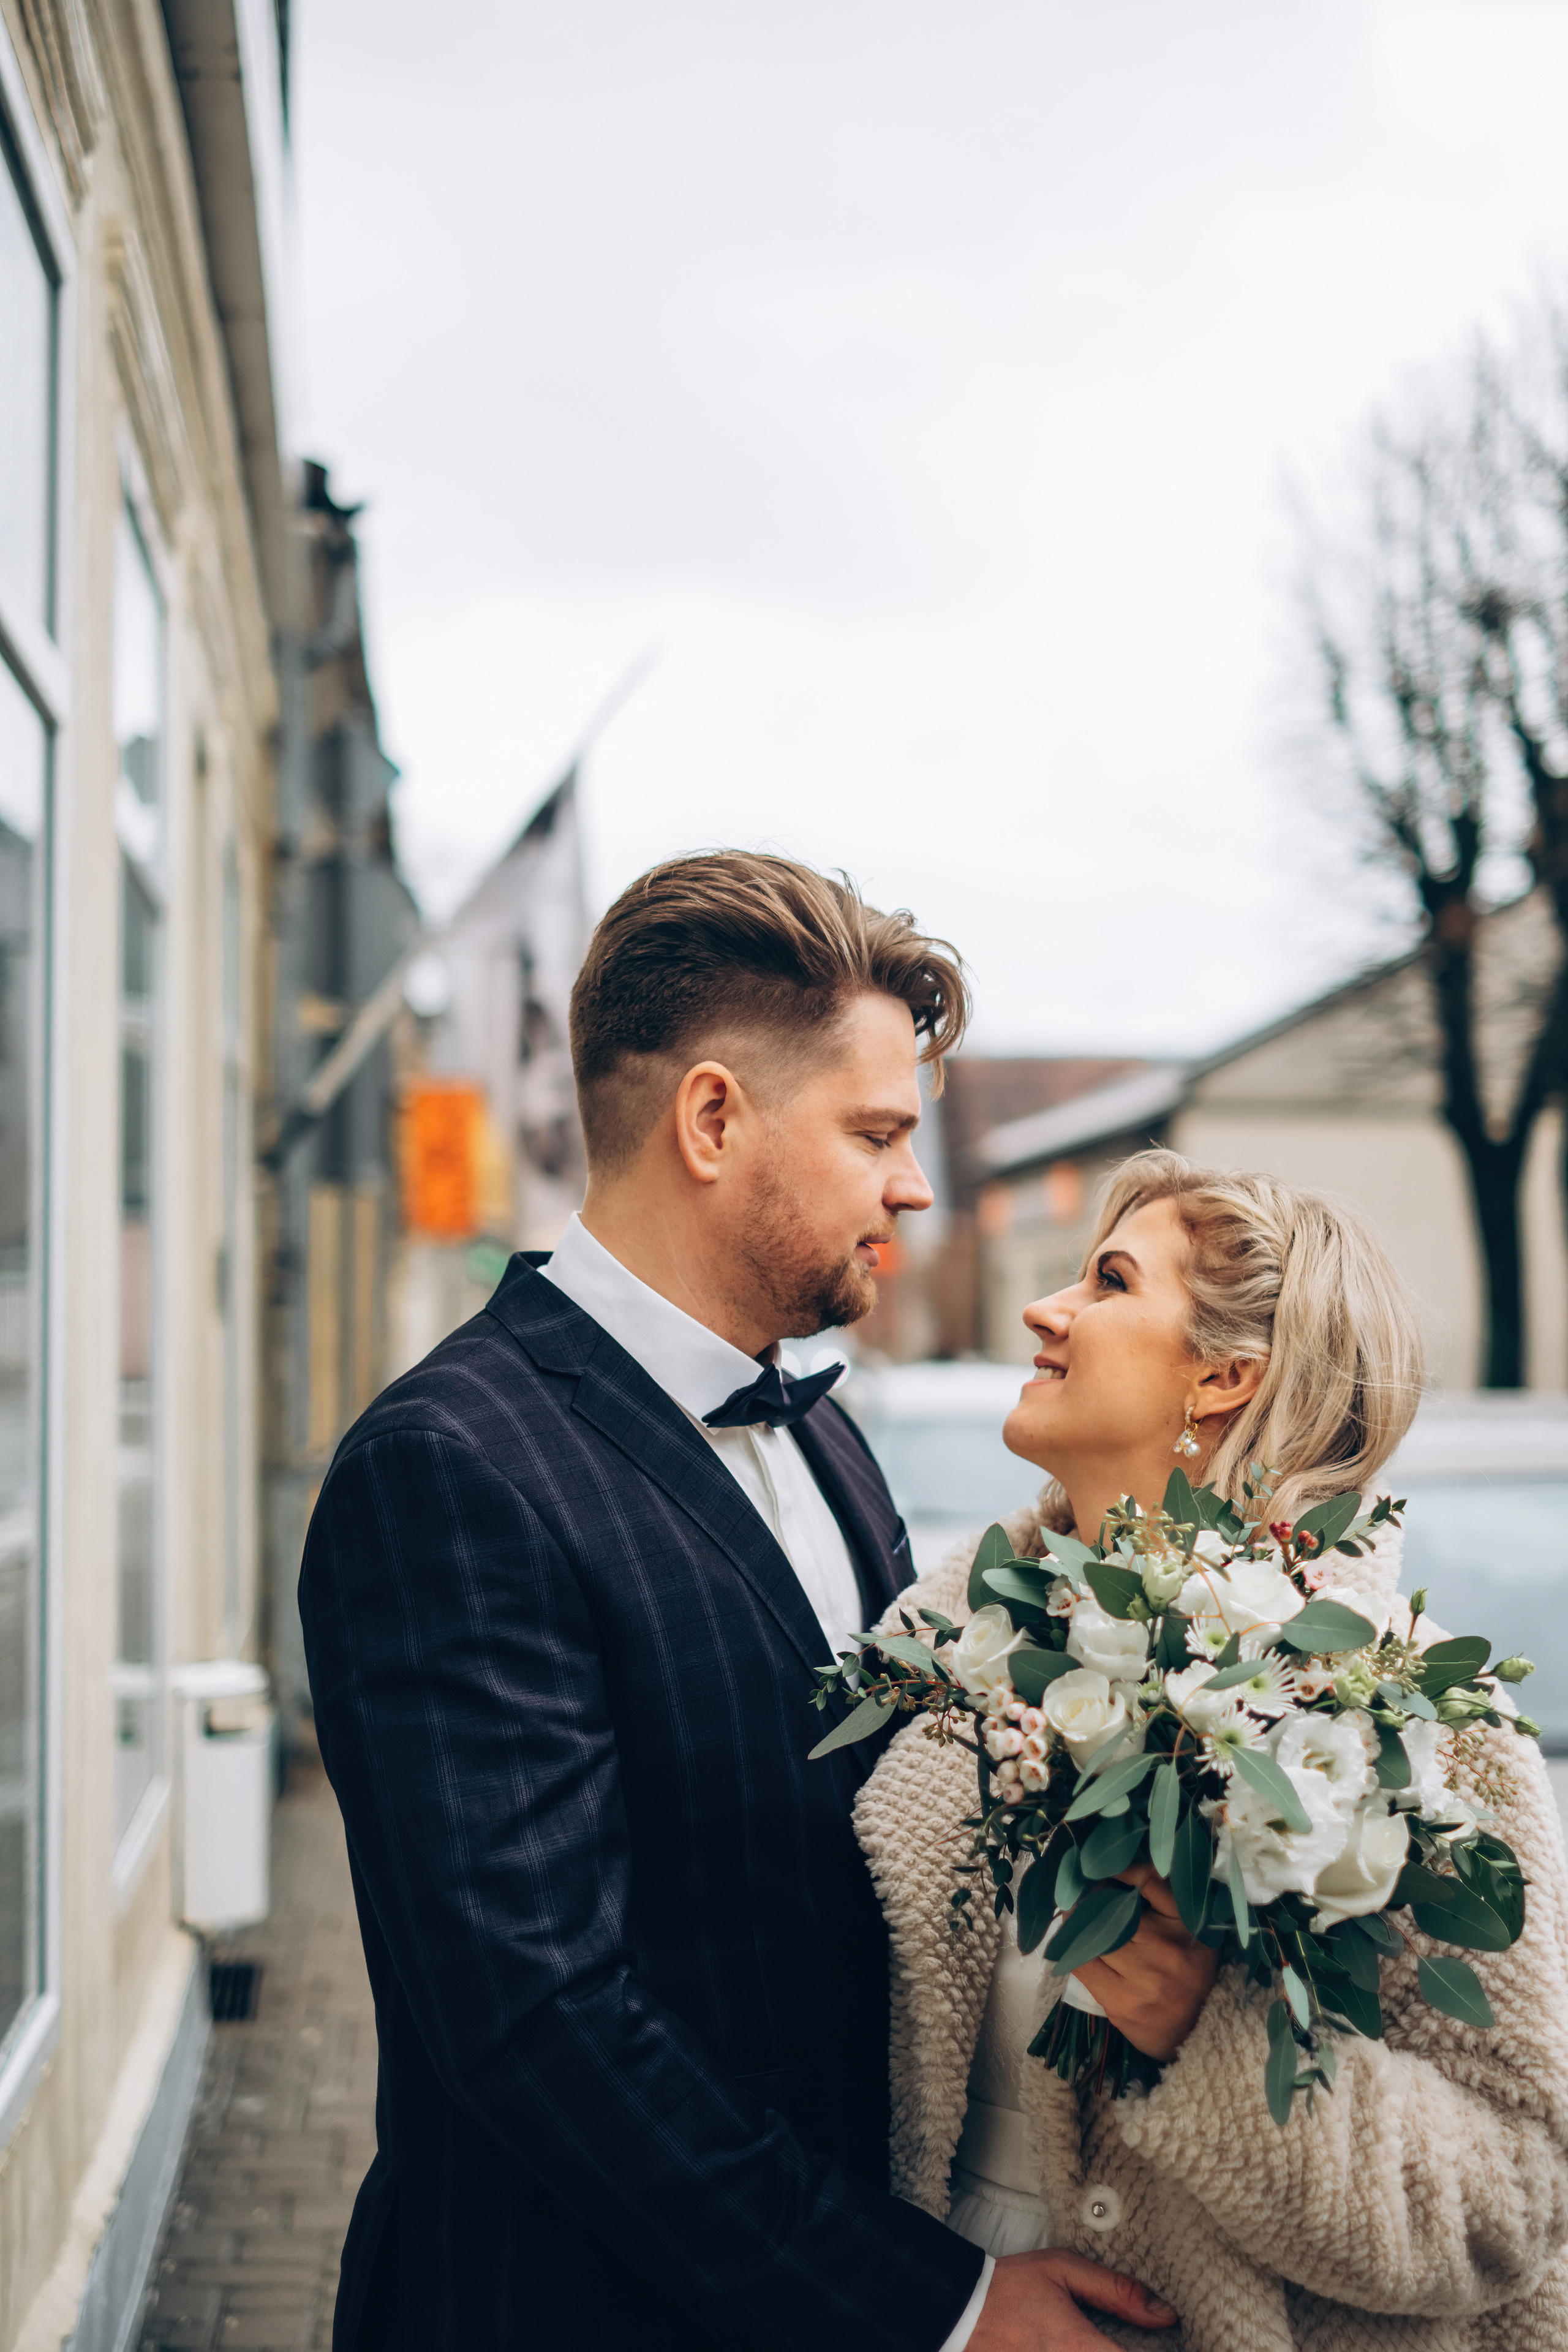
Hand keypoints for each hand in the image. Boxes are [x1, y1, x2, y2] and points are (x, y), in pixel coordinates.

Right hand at [968, 2249, 1176, 2348]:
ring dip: (1113, 2351)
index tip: (1177, 2343)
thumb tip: (1165, 2314)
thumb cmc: (1009, 2288)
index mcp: (1078, 2347)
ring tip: (1123, 2339)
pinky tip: (1099, 2343)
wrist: (957, 2313)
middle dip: (1137, 2351)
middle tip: (1146, 2338)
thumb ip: (1116, 2291)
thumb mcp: (1062, 2270)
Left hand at [1073, 1862, 1219, 2061]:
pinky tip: (1072, 1946)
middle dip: (1091, 1898)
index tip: (1102, 1863)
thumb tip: (1111, 1867)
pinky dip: (1072, 1951)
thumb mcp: (1190, 1930)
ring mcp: (1144, 1978)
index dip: (1120, 1867)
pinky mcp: (1122, 2002)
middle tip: (1080, 1894)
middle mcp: (1168, 1948)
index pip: (1149, 1879)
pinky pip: (1082, 1964)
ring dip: (1077, 1924)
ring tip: (1075, 1920)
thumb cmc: (1186, 1971)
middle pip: (1111, 1907)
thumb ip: (1162, 1900)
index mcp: (1189, 1924)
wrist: (1194, 2034)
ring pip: (1092, 1935)